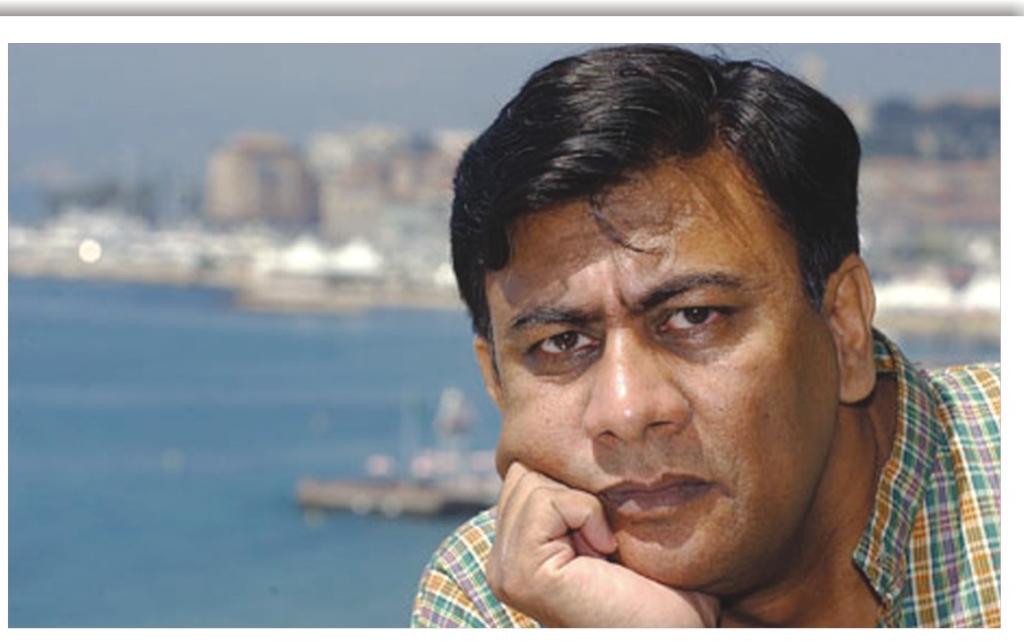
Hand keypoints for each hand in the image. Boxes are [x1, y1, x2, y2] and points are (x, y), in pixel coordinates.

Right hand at [486, 461, 718, 626]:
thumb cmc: (662, 592)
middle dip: (572, 489)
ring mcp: (506, 569)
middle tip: (607, 540)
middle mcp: (503, 560)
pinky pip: (544, 499)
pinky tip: (605, 551)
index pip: (526, 472)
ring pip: (530, 477)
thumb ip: (582, 492)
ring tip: (606, 549)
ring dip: (582, 503)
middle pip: (524, 469)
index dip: (572, 484)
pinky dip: (585, 513)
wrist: (675, 634)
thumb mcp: (613, 524)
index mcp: (520, 549)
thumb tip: (581, 430)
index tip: (608, 531)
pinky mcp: (519, 574)